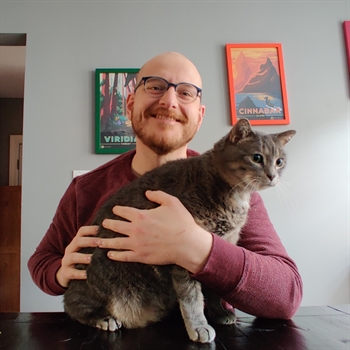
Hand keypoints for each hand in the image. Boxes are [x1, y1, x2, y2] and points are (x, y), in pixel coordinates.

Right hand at [56, 225, 98, 287]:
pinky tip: (87, 275)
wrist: (66, 275)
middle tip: (100, 243)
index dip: (91, 229)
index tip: (102, 229)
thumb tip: (113, 236)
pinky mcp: (66, 273)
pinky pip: (72, 273)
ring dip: (83, 257)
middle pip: (78, 241)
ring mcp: (66, 261)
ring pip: (73, 257)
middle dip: (89, 241)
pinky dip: (79, 273)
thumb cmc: (82, 259)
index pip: (82, 231)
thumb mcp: (86, 249)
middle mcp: (70, 249)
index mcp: (76, 242)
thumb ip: (96, 243)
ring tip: (92, 259)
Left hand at [98, 190, 212, 272]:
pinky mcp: (141, 256)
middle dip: (108, 224)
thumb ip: (158, 195)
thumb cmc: (181, 222)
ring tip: (98, 241)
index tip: (114, 210)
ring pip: (116, 243)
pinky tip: (110, 255)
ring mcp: (137, 244)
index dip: (117, 210)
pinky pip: (123, 256)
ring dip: (105, 242)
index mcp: (142, 216)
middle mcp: (136, 230)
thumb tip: (147, 192)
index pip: (123, 211)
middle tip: (103, 224)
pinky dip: (115, 256)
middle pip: (116, 226)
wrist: (187, 244)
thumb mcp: (172, 202)